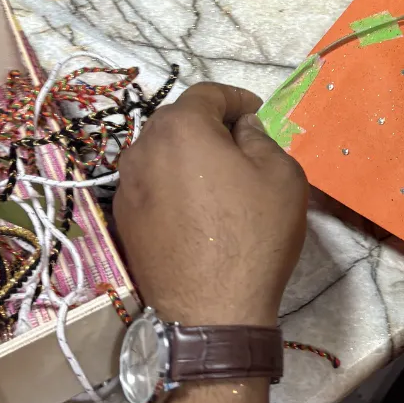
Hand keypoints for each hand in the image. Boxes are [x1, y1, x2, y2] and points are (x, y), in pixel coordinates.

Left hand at [114, 82, 308, 326]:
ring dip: (189, 156)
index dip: (237, 98)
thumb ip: (260, 138)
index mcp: (181, 128)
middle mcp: (142, 148)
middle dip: (210, 125)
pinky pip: (151, 186)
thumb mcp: (281, 175)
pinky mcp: (123, 220)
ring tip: (220, 180)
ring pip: (161, 153)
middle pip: (178, 121)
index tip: (258, 113)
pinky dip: (174, 185)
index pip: (207, 93)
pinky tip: (199, 210)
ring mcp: (126, 187)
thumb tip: (241, 129)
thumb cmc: (254, 234)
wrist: (214, 309)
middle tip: (242, 145)